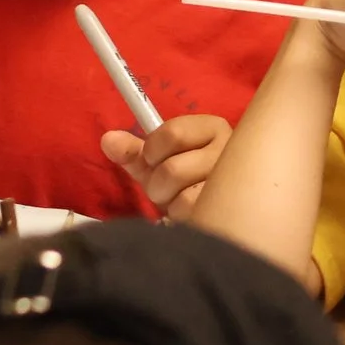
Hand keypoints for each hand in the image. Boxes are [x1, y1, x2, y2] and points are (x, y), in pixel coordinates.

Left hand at [100, 115, 231, 218]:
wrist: (214, 207)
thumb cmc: (182, 178)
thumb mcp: (156, 161)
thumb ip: (131, 151)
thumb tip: (108, 140)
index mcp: (211, 128)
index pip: (173, 133)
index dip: (152, 152)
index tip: (152, 159)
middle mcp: (231, 150)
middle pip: (173, 169)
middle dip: (157, 184)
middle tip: (164, 187)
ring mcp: (236, 181)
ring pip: (184, 195)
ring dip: (170, 202)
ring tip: (178, 200)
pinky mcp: (234, 208)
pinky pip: (195, 214)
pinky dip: (181, 216)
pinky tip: (191, 212)